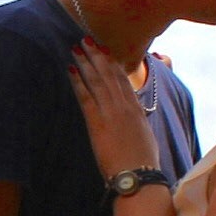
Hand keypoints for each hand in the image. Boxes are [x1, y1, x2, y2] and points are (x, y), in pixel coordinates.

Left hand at [66, 42, 158, 179]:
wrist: (138, 175)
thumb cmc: (143, 162)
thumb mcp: (145, 136)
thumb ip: (139, 122)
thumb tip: (136, 117)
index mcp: (137, 109)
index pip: (123, 80)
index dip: (112, 63)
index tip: (105, 50)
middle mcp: (124, 105)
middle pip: (109, 74)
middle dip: (97, 55)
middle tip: (86, 39)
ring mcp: (111, 112)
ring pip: (97, 80)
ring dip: (85, 62)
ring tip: (75, 48)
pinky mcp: (97, 122)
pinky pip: (85, 97)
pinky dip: (77, 82)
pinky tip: (70, 70)